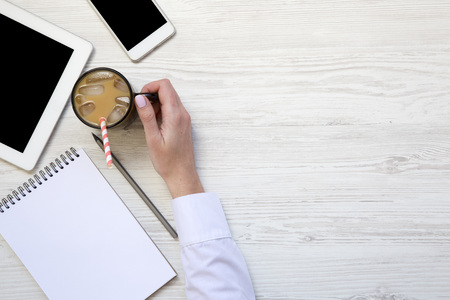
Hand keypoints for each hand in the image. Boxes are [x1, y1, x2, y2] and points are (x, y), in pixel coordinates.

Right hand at [135, 79, 203, 198]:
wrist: (181, 174)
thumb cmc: (168, 161)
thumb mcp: (152, 138)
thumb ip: (147, 116)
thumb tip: (140, 99)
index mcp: (175, 116)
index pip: (165, 86)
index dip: (150, 86)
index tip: (140, 97)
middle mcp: (183, 114)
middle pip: (168, 89)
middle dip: (152, 93)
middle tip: (142, 107)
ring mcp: (184, 118)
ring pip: (170, 98)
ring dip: (157, 101)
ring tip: (148, 117)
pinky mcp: (183, 123)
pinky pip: (172, 107)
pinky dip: (162, 109)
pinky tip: (155, 122)